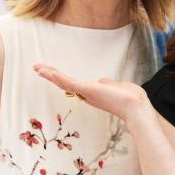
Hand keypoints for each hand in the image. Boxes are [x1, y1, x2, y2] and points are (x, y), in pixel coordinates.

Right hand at [33, 63, 150, 122]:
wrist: (136, 107)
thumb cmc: (130, 99)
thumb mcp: (116, 87)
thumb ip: (107, 84)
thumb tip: (103, 81)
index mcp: (92, 93)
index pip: (73, 85)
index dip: (61, 79)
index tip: (51, 73)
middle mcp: (86, 95)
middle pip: (64, 84)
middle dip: (51, 76)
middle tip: (37, 69)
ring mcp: (86, 93)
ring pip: (64, 83)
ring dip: (50, 75)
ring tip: (38, 68)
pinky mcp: (88, 91)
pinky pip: (70, 83)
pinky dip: (59, 77)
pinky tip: (49, 72)